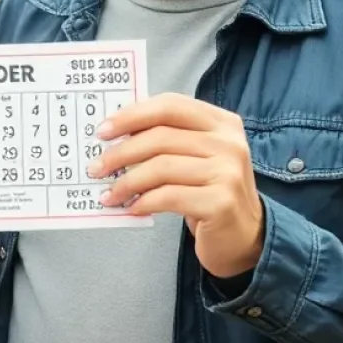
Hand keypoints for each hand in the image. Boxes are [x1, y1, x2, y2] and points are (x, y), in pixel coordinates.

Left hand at [89, 94, 263, 278]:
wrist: (245, 236)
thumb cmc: (210, 191)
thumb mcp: (196, 157)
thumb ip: (167, 141)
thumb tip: (114, 136)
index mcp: (221, 122)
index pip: (170, 106)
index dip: (132, 115)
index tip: (103, 131)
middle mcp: (229, 143)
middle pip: (161, 137)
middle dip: (121, 152)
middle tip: (96, 167)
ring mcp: (228, 172)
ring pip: (161, 167)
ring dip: (127, 182)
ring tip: (109, 194)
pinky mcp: (221, 202)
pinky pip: (168, 196)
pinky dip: (143, 201)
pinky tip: (131, 207)